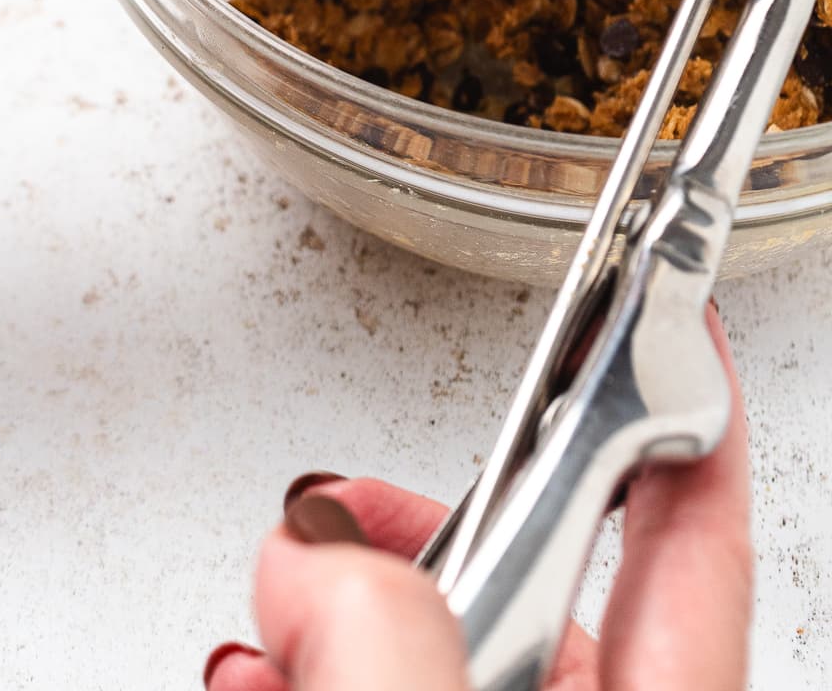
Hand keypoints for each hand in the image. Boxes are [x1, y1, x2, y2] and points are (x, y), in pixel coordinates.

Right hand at [206, 315, 750, 689]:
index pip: (695, 532)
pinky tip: (254, 670)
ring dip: (347, 589)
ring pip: (445, 632)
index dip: (683, 400)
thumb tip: (322, 552)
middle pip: (544, 570)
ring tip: (282, 584)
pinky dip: (304, 665)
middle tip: (352, 495)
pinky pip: (375, 684)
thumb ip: (389, 648)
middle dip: (432, 506)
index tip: (668, 299)